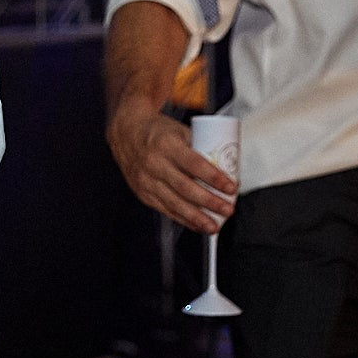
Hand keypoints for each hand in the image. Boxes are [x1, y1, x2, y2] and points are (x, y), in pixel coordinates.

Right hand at [106, 101, 234, 232]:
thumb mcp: (180, 132)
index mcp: (166, 144)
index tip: (231, 187)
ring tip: (214, 225)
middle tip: (228, 209)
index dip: (215, 178)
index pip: (194, 164)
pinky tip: (197, 225)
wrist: (126, 133)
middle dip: (210, 202)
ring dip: (197, 217)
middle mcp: (154, 163)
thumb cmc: (158, 132)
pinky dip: (183, 219)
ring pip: (174, 203)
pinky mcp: (143, 193)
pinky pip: (165, 209)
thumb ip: (200, 149)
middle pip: (186, 188)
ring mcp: (146, 180)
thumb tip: (227, 166)